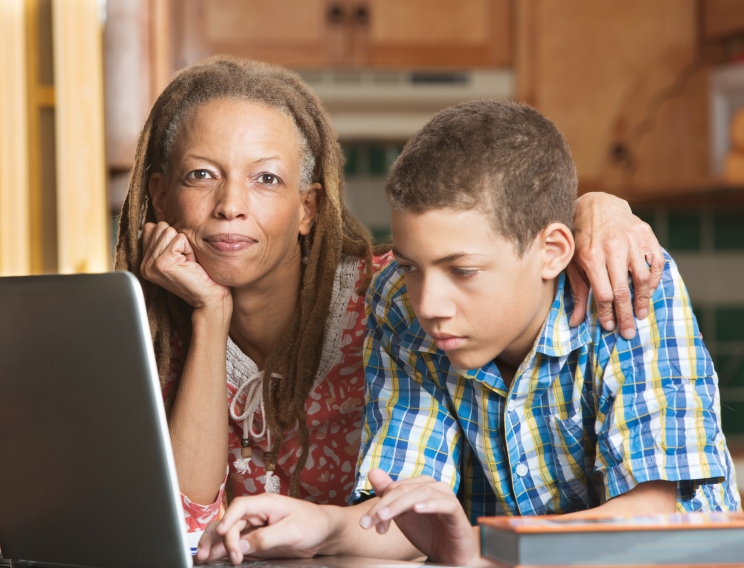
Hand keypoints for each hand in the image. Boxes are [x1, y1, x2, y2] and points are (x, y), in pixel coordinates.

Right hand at [140, 221, 230, 310]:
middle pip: (161, 226)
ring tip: (187, 263)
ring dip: (185, 245)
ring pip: (170, 231)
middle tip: (185, 261)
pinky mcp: (162, 263)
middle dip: (179, 240)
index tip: (179, 256)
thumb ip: (164, 240)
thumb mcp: (178, 255)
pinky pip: (179, 239)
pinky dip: (189, 249)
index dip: (172, 237)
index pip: (151, 227)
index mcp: (146, 261)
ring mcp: (151, 264)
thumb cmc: (200, 275)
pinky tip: (190, 264)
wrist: (209, 297)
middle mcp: (145, 264)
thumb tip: (157, 223)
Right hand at [194, 494, 334, 564]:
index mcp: (266, 503)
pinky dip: (224, 551)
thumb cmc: (313, 523)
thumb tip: (242, 546)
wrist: (326, 533)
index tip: (221, 534)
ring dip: (214, 544)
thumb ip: (266, 538)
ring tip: (202, 558)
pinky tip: (213, 558)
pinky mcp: (257, 542)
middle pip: (229, 521)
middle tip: (204, 554)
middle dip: (215, 536)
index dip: (227, 519)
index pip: (240, 507)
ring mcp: (255, 528)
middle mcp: (257, 514)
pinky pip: (237, 545)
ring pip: (229, 534)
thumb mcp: (292, 531)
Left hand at [360, 469, 476, 565]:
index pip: (394, 487)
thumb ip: (388, 494)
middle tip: (369, 522)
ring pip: (421, 492)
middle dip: (384, 505)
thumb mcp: (403, 516)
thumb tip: (373, 471)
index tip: (367, 523)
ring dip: (399, 505)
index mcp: (420, 485)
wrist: (451, 555)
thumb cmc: (428, 534)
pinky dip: (430, 504)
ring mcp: (446, 496)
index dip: (378, 504)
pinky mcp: (457, 510)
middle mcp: (433, 486)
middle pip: (404, 488)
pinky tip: (417, 509)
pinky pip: (446, 503)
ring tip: (385, 517)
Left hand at [570, 192, 663, 338]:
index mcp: (590, 256)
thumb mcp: (573, 263)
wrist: (596, 204)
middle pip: (623, 290)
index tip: (609, 327)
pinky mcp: (646, 233)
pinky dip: (655, 279)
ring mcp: (631, 239)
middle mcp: (612, 248)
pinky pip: (656, 262)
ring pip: (643, 278)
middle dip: (626, 315)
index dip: (607, 313)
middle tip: (630, 333)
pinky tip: (649, 291)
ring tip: (641, 315)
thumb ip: (577, 292)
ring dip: (643, 300)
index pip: (603, 293)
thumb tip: (576, 323)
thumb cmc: (581, 238)